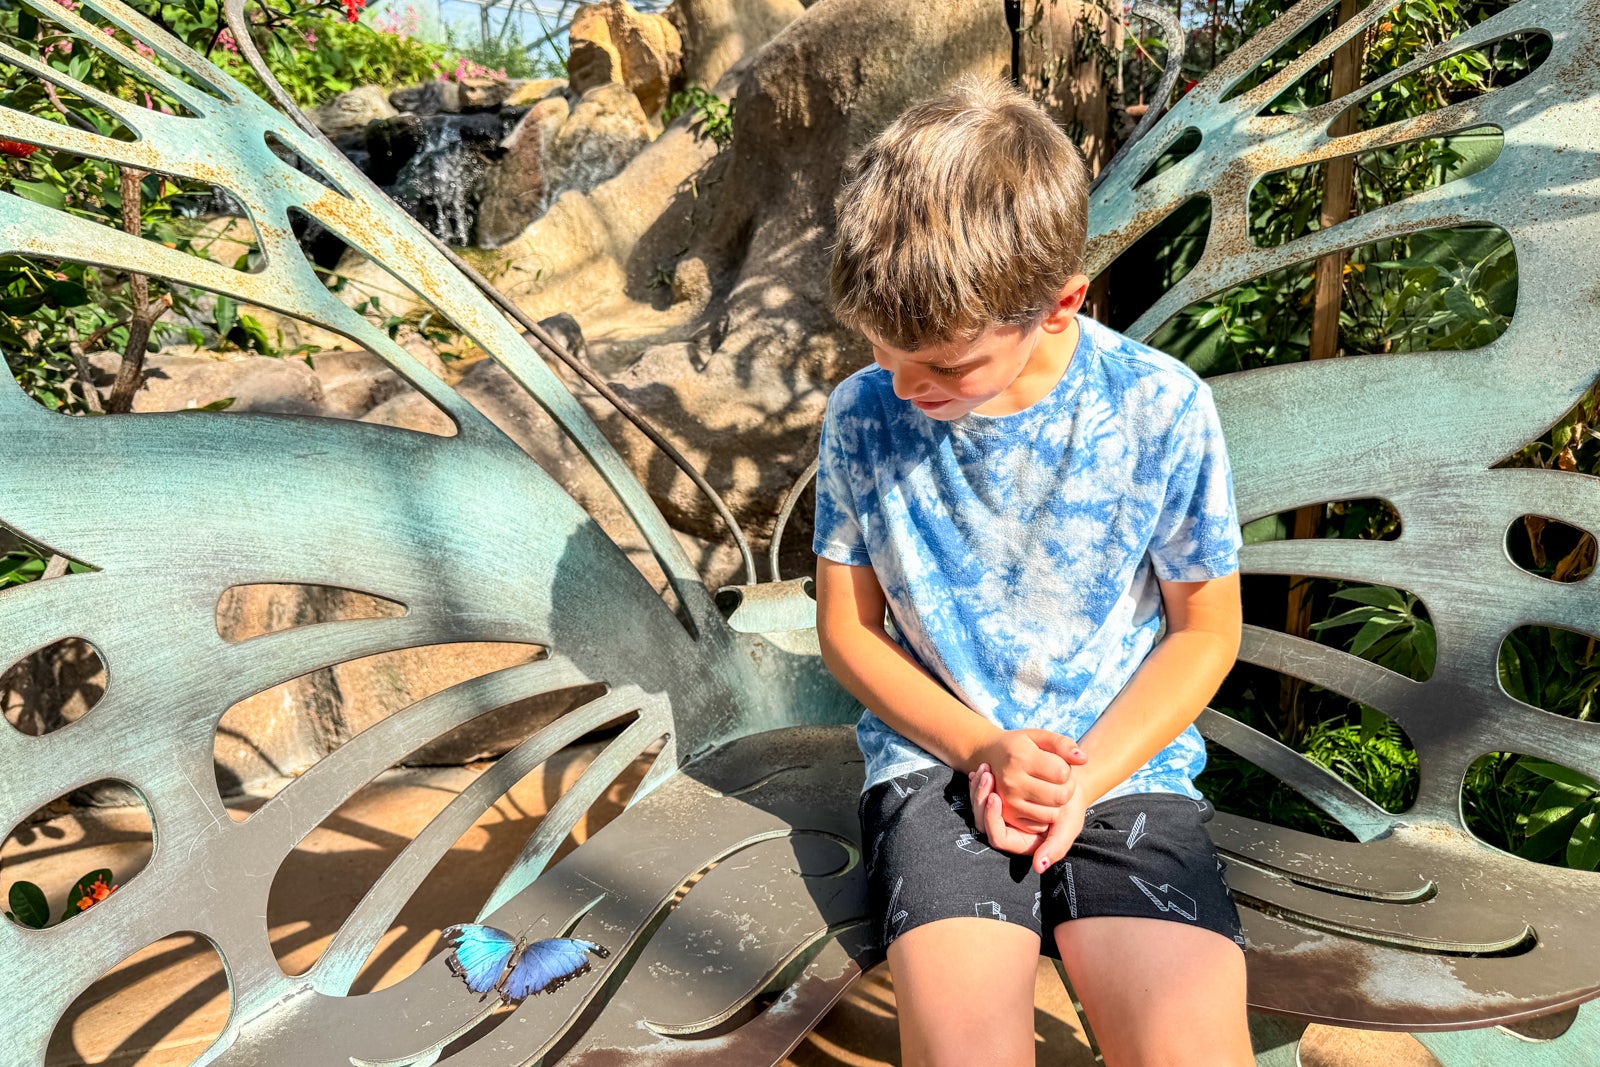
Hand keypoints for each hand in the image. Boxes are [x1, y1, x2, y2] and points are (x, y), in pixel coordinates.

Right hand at [968, 729, 1085, 832]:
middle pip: (1060, 796)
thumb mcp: (1040, 736)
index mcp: (1020, 758)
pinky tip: (1039, 802)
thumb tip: (1083, 759)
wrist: (990, 756)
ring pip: (1052, 814)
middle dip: (1066, 788)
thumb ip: (1063, 744)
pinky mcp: (1009, 816)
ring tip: (1048, 790)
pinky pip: (1040, 825)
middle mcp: (1011, 781)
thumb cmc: (1021, 746)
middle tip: (1058, 780)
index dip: (1066, 769)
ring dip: (1057, 804)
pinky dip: (1045, 815)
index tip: (1058, 764)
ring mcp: (1008, 801)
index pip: (1062, 773)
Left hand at [970, 764, 1088, 872]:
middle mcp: (1007, 829)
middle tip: (986, 776)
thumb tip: (1039, 867)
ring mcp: (1000, 813)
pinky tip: (984, 767)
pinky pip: (983, 793)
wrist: (1070, 786)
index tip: (995, 797)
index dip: (993, 819)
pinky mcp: (998, 798)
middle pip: (982, 821)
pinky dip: (980, 781)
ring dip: (978, 788)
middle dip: (980, 799)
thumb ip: (1056, 847)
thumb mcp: (1069, 826)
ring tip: (984, 768)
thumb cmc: (1070, 808)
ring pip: (979, 806)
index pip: (997, 837)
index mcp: (1020, 842)